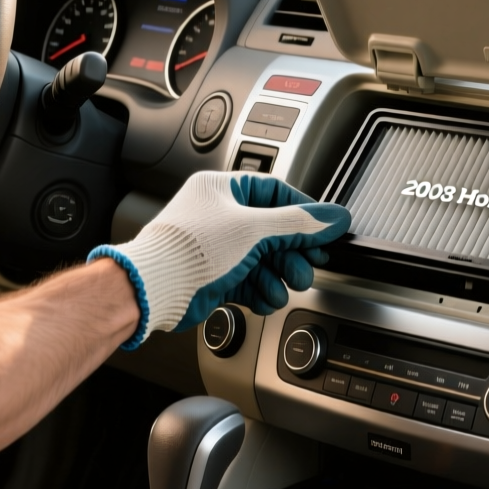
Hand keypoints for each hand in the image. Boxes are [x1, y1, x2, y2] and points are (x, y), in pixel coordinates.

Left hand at [89, 172, 349, 348]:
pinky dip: (261, 291)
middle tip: (309, 264)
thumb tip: (334, 217)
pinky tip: (267, 298)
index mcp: (223, 189)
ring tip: (287, 285)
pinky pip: (248, 280)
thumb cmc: (190, 250)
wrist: (154, 289)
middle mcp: (218, 215)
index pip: (276, 194)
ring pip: (263, 259)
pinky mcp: (213, 275)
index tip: (326, 231)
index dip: (305, 213)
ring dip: (279, 275)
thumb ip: (299, 224)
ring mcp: (215, 247)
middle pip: (273, 230)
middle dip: (293, 251)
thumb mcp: (255, 230)